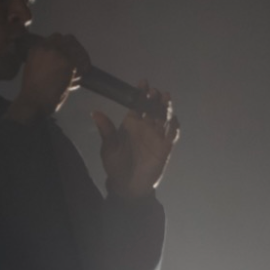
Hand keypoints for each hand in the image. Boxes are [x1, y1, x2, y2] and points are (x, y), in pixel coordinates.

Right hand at [6, 33, 90, 122]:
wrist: (34, 101)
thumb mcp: (33, 68)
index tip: (68, 54)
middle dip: (76, 48)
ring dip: (82, 57)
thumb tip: (59, 60)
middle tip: (78, 59)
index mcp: (37, 48)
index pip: (56, 37)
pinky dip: (85, 67)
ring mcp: (59, 54)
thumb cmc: (33, 91)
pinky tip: (84, 74)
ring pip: (78, 48)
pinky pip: (83, 61)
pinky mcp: (69, 63)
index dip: (65, 45)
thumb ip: (44, 59)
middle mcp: (48, 47)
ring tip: (82, 67)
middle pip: (69, 39)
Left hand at [92, 84, 179, 198]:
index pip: (137, 104)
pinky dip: (174, 127)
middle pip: (153, 107)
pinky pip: (172, 134)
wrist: (127, 186)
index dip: (141, 93)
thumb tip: (95, 112)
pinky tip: (173, 121)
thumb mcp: (109, 148)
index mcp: (131, 124)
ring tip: (166, 98)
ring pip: (164, 117)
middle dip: (155, 98)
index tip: (143, 82)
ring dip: (166, 107)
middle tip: (154, 92)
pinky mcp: (165, 147)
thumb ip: (106, 130)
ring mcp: (157, 136)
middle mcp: (145, 127)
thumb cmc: (116, 165)